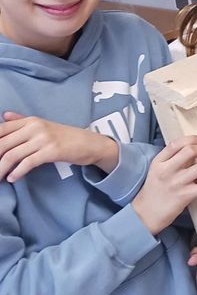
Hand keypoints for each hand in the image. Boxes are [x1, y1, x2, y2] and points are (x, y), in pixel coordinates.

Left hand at [0, 112, 119, 181]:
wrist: (90, 143)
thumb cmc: (65, 136)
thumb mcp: (43, 125)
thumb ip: (22, 121)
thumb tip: (3, 115)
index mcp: (30, 121)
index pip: (1, 129)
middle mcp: (35, 127)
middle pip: (2, 144)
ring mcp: (44, 138)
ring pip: (12, 155)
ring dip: (1, 169)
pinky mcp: (52, 151)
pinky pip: (28, 162)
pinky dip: (17, 172)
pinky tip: (12, 178)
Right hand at [132, 137, 196, 235]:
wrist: (145, 214)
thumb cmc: (154, 191)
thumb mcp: (157, 170)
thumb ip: (171, 159)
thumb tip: (195, 148)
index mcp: (159, 162)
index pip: (177, 144)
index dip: (193, 138)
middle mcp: (167, 171)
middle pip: (191, 151)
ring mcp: (177, 183)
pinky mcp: (185, 196)